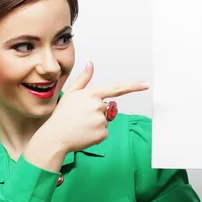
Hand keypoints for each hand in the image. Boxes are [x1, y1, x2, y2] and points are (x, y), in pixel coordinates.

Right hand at [31, 61, 148, 153]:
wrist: (55, 137)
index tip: (146, 84)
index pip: (116, 88)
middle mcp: (98, 106)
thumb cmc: (62, 115)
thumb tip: (90, 64)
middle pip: (107, 108)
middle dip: (98, 112)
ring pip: (106, 120)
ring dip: (96, 123)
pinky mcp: (102, 133)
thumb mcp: (71, 93)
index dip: (133, 86)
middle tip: (81, 117)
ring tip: (81, 125)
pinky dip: (96, 134)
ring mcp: (101, 120)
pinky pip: (105, 132)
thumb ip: (83, 79)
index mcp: (91, 94)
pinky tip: (85, 133)